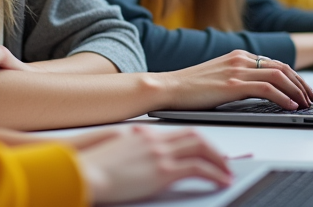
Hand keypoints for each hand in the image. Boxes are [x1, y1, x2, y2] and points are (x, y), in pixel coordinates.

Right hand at [77, 125, 232, 203]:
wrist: (85, 172)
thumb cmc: (94, 167)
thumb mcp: (115, 152)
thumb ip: (131, 149)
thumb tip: (139, 158)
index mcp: (143, 134)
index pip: (177, 132)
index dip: (195, 140)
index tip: (205, 149)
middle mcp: (154, 139)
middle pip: (194, 135)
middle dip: (213, 147)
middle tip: (224, 160)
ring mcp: (159, 153)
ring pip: (201, 148)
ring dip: (219, 160)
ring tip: (227, 172)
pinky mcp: (163, 170)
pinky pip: (198, 168)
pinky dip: (214, 174)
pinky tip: (221, 181)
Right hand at [160, 50, 312, 110]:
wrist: (168, 87)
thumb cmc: (189, 88)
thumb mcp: (219, 77)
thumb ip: (238, 79)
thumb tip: (260, 92)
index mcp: (238, 55)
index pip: (276, 63)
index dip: (295, 77)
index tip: (304, 91)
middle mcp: (240, 58)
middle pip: (283, 67)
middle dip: (302, 84)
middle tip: (312, 99)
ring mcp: (237, 70)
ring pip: (279, 75)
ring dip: (297, 90)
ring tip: (305, 104)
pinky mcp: (233, 84)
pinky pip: (268, 88)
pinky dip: (284, 97)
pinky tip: (290, 106)